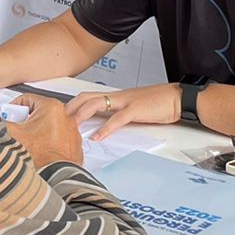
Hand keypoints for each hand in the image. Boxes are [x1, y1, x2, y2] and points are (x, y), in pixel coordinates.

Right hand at [4, 94, 83, 167]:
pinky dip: (48, 142)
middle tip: (18, 130)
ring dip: (37, 132)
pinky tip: (40, 150)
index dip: (13, 108)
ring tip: (29, 142)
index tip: (9, 117)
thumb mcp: (13, 134)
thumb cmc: (40, 156)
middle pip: (38, 112)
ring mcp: (71, 130)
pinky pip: (57, 137)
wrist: (56, 176)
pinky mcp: (74, 143)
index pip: (26, 99)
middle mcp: (65, 115)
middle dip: (25, 121)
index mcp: (51, 107)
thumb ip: (1, 123)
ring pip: (48, 125)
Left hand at [66, 83, 180, 140]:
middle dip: (70, 108)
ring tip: (71, 127)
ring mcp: (126, 102)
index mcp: (116, 97)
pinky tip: (98, 137)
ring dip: (81, 115)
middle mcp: (117, 97)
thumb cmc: (158, 104)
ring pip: (97, 104)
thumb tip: (106, 124)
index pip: (88, 97)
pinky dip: (106, 128)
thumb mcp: (134, 109)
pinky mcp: (136, 110)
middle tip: (57, 119)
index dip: (73, 105)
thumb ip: (119, 114)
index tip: (60, 115)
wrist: (178, 98)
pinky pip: (117, 119)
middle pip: (87, 97)